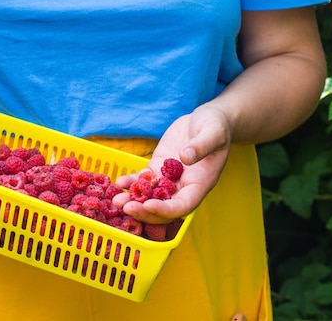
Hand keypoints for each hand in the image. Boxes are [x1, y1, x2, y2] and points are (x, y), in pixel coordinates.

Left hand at [113, 104, 232, 223]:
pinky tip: (119, 183)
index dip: (165, 209)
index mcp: (201, 184)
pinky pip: (143, 180)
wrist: (208, 120)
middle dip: (144, 211)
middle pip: (163, 207)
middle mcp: (184, 187)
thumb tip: (185, 157)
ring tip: (115, 201)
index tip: (148, 205)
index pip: (183, 205)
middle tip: (126, 207)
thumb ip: (201, 146)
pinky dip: (131, 183)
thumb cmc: (216, 126)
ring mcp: (170, 178)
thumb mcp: (213, 132)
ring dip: (133, 201)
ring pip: (150, 196)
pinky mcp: (159, 168)